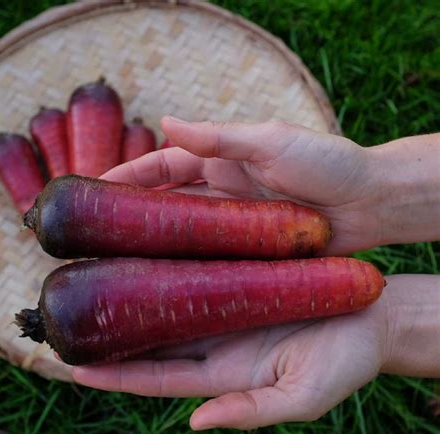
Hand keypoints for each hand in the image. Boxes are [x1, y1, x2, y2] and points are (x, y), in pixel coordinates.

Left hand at [72, 277, 390, 429]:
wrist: (372, 318)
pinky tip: (147, 247)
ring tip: (93, 276)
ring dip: (132, 291)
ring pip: (166, 300)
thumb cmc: (345, 361)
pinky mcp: (239, 277)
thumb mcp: (303, 396)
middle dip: (111, 330)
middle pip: (151, 336)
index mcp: (222, 372)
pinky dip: (169, 263)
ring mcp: (224, 305)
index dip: (116, 375)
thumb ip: (250, 413)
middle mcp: (214, 338)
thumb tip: (196, 422)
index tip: (73, 367)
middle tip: (67, 318)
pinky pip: (195, 270)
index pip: (156, 376)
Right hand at [102, 117, 384, 254]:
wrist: (369, 203)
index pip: (161, 166)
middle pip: (164, 203)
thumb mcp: (272, 141)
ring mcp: (231, 226)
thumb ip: (221, 137)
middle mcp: (219, 193)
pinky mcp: (247, 253)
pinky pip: (208, 260)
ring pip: (182, 235)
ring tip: (116, 265)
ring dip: (152, 246)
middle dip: (129, 216)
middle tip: (93, 237)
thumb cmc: (328, 164)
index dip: (127, 177)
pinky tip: (164, 283)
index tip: (93, 192)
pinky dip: (186, 268)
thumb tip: (165, 122)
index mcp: (221, 161)